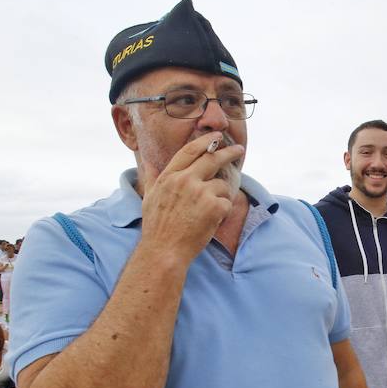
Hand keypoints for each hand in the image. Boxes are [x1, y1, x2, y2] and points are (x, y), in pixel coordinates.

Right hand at [139, 133, 245, 264]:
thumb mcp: (149, 197)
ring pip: (222, 186)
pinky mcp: (214, 207)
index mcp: (170, 176)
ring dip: (219, 198)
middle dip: (229, 152)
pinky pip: (227, 203)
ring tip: (205, 214)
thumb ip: (152, 176)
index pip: (191, 150)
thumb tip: (147, 162)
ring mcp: (201, 193)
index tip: (217, 137)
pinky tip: (208, 222)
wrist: (164, 250)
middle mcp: (185, 180)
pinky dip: (222, 213)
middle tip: (239, 150)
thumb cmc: (157, 227)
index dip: (206, 141)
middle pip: (213, 158)